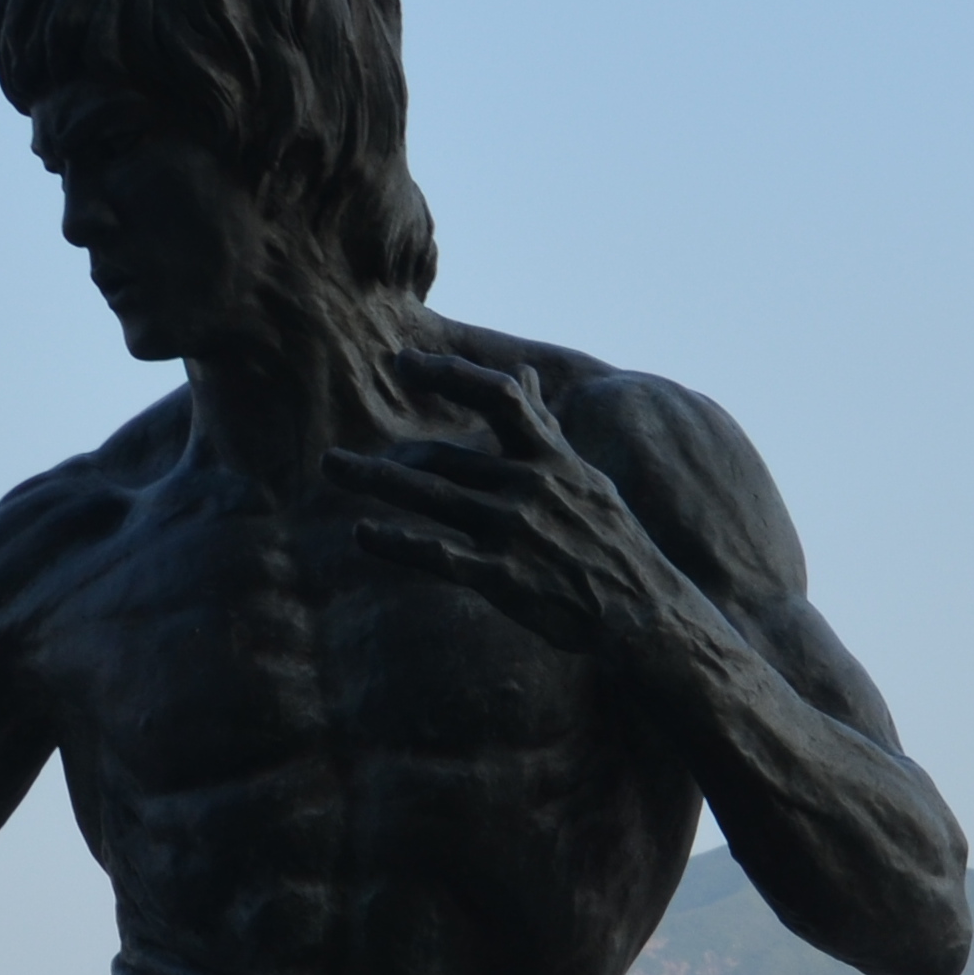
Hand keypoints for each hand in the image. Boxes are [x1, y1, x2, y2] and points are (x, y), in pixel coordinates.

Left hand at [331, 351, 691, 661]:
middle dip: (391, 452)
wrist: (640, 610)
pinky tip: (363, 532)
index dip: (450, 374)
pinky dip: (396, 542)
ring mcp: (514, 531)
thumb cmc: (608, 540)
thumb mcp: (583, 475)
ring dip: (375, 479)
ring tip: (333, 467)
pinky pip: (437, 554)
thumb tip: (523, 373)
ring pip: (430, 496)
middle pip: (444, 456)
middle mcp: (529, 487)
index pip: (499, 397)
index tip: (404, 364)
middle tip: (340, 457)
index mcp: (551, 458)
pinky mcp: (502, 577)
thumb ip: (543, 426)